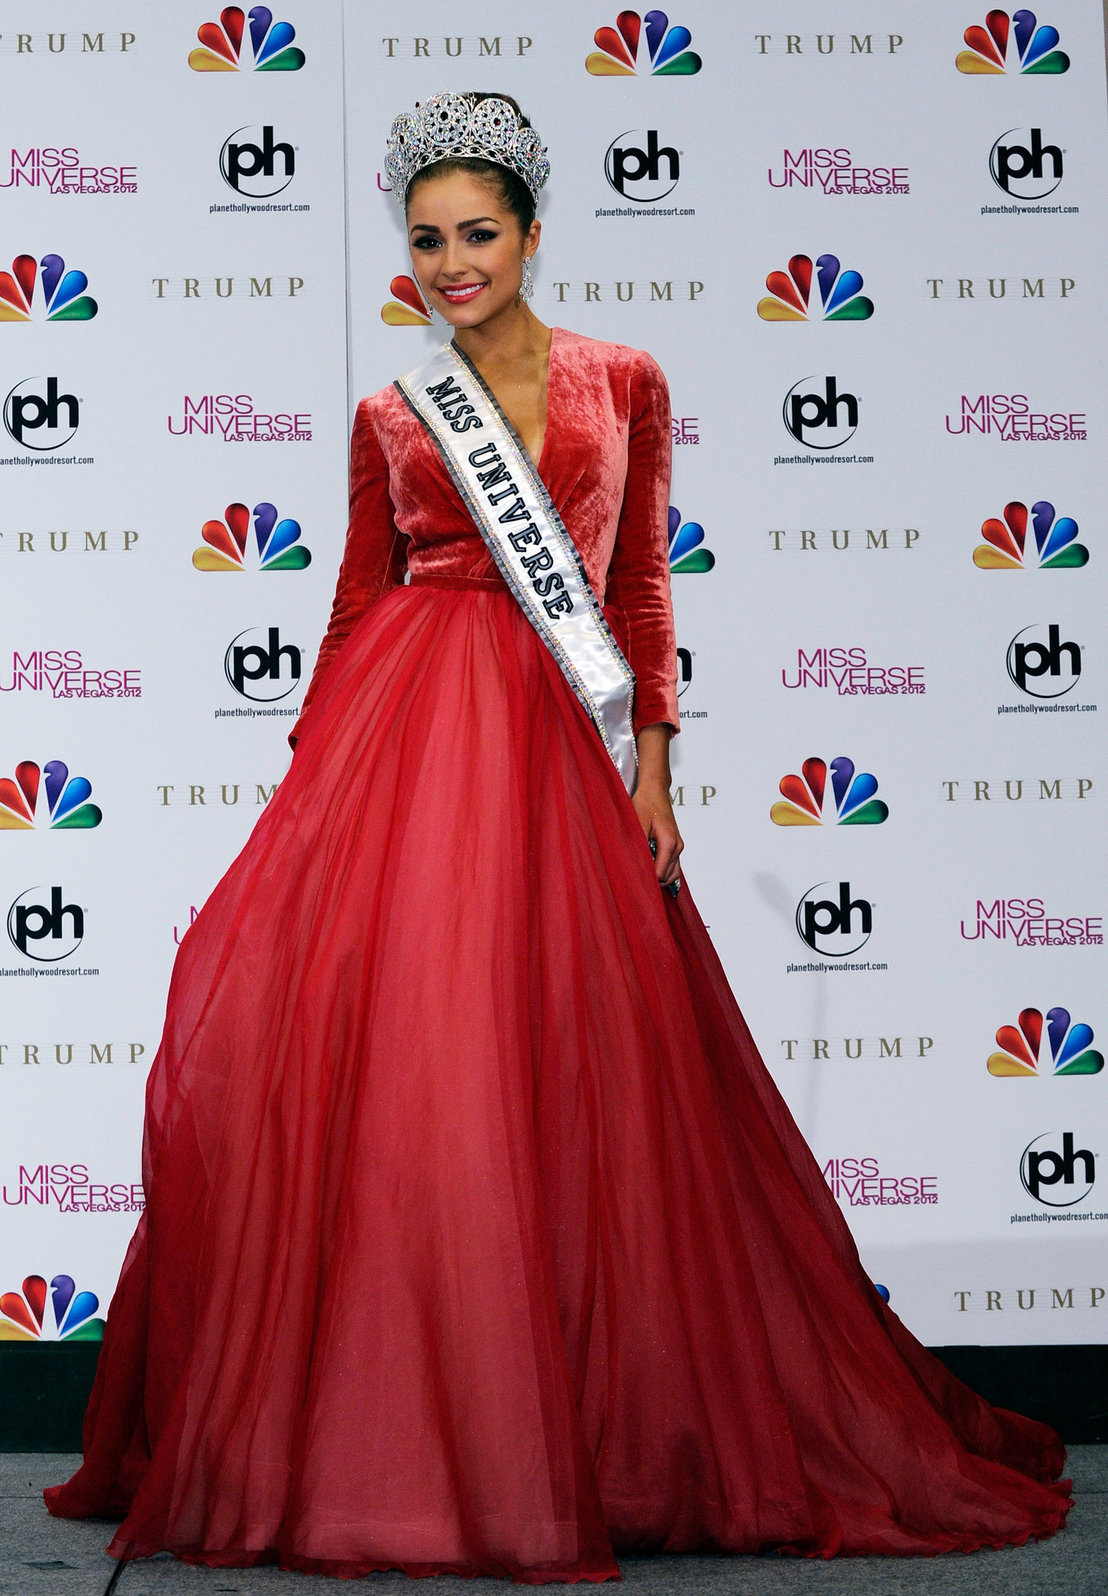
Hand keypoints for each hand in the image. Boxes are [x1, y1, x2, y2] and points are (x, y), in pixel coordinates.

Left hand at [632, 725, 682, 887]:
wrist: (655, 790)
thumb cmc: (645, 803)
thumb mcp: (637, 824)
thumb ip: (639, 846)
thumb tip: (635, 866)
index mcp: (669, 842)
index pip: (660, 873)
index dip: (646, 879)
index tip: (632, 880)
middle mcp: (677, 846)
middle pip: (667, 877)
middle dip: (651, 880)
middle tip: (632, 877)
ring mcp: (678, 846)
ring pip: (671, 874)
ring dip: (657, 877)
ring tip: (639, 872)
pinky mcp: (675, 845)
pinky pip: (671, 866)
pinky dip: (661, 870)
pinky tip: (647, 867)